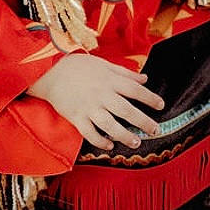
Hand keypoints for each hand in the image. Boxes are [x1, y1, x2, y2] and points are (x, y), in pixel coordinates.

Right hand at [28, 54, 163, 152]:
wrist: (49, 72)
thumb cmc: (78, 67)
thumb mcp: (103, 64)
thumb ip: (125, 73)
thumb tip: (145, 79)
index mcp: (109, 80)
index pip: (135, 90)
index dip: (149, 98)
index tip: (160, 105)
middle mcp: (101, 95)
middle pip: (126, 110)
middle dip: (143, 121)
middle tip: (155, 130)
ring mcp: (88, 107)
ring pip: (110, 125)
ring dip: (124, 135)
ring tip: (136, 142)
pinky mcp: (76, 117)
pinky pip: (90, 133)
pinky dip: (100, 141)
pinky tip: (110, 144)